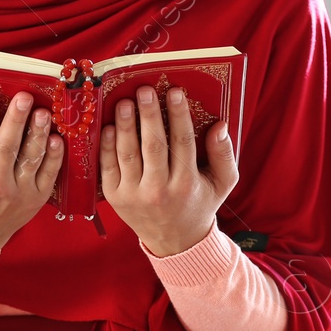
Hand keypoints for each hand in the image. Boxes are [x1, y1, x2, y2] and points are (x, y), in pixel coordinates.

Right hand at [0, 92, 64, 264]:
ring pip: (30, 159)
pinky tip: (57, 138)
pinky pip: (48, 176)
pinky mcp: (35, 200)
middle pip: (8, 148)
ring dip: (39, 135)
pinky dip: (54, 158)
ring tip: (43, 113)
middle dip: (16, 120)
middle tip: (24, 97)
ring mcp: (18, 194)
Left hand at [99, 85, 237, 256]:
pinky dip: (106, 145)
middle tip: (145, 89)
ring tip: (125, 102)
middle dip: (148, 115)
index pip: (182, 143)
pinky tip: (109, 126)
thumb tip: (220, 126)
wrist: (175, 241)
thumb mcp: (222, 184)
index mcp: (185, 185)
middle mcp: (158, 191)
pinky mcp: (115, 198)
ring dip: (125, 126)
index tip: (175, 92)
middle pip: (152, 146)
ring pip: (127, 154)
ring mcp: (134, 195)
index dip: (178, 115)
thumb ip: (224, 155)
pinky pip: (108, 167)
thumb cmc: (199, 203)